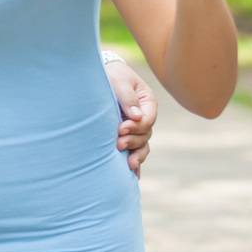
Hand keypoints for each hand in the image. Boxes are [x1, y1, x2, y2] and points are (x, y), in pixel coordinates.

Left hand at [106, 58, 156, 176]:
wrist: (102, 76)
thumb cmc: (112, 75)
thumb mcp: (120, 81)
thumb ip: (127, 97)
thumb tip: (136, 116)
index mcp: (147, 102)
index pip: (148, 119)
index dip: (136, 126)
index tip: (121, 128)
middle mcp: (144, 117)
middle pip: (145, 135)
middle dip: (133, 140)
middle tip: (118, 143)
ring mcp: (136, 128)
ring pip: (142, 145)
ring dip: (136, 155)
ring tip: (128, 164)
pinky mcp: (127, 135)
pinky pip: (135, 151)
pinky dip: (135, 162)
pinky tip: (133, 175)